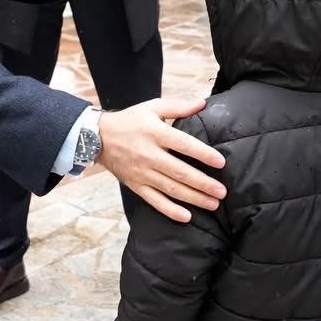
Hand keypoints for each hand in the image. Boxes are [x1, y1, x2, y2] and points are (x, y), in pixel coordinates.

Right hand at [97, 97, 226, 222]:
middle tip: (222, 191)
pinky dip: (170, 210)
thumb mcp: (152, 107)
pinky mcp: (135, 185)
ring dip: (193, 198)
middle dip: (203, 183)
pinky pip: (154, 201)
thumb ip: (178, 106)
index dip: (203, 154)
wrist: (98, 137)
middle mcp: (149, 154)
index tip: (221, 162)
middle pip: (180, 171)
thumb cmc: (130, 120)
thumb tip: (202, 103)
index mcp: (155, 133)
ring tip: (213, 204)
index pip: (183, 144)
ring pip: (170, 189)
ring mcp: (141, 172)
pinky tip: (186, 216)